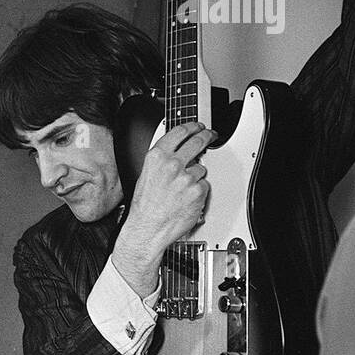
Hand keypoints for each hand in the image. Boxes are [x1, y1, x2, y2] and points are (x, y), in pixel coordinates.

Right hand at [112, 122, 214, 292]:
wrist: (147, 228)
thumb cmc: (144, 206)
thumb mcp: (146, 174)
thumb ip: (161, 160)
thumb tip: (177, 150)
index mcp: (156, 157)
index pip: (179, 132)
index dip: (192, 126)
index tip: (198, 126)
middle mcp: (171, 164)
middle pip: (197, 141)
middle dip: (207, 136)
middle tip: (210, 136)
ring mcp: (186, 177)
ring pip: (201, 168)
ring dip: (196, 176)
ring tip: (183, 189)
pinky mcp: (197, 191)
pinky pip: (204, 186)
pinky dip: (198, 192)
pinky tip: (187, 199)